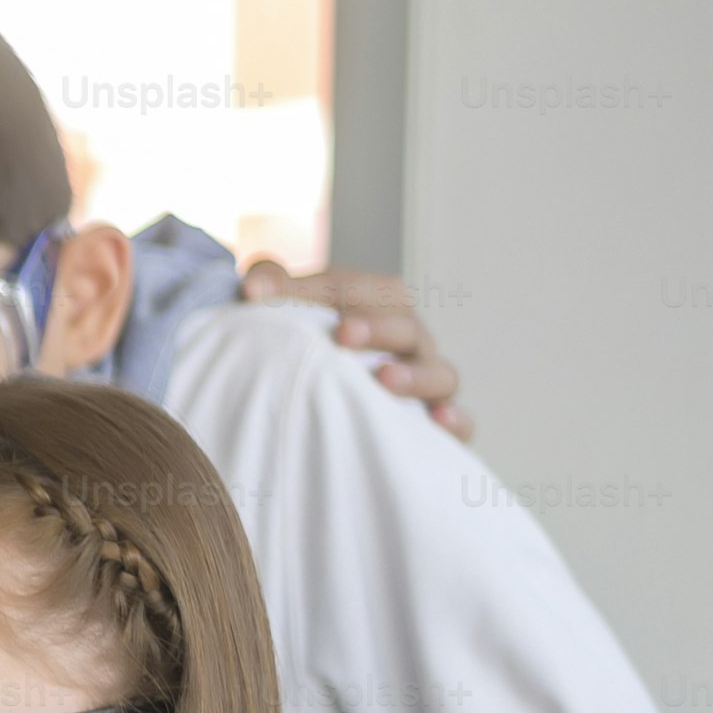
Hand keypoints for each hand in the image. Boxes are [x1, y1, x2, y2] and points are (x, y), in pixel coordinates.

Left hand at [243, 258, 470, 440]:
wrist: (331, 402)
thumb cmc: (313, 349)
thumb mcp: (292, 315)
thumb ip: (276, 291)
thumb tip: (252, 285)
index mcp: (380, 307)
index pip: (364, 291)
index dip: (330, 293)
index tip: (291, 301)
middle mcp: (410, 342)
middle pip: (406, 328)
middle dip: (377, 329)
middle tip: (343, 334)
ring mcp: (428, 383)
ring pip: (440, 374)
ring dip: (414, 375)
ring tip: (383, 379)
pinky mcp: (436, 427)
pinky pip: (460, 424)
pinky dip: (455, 420)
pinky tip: (437, 420)